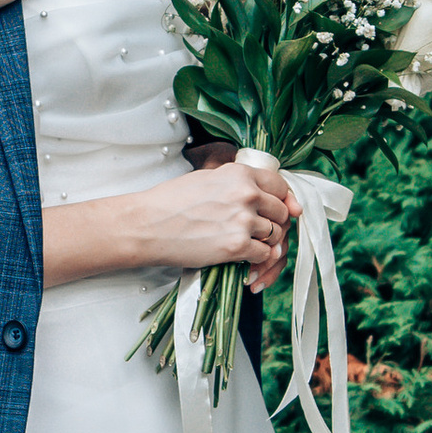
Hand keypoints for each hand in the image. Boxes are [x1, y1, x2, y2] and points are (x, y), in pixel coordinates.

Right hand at [140, 158, 294, 292]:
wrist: (147, 225)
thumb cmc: (171, 201)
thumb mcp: (208, 178)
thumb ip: (236, 182)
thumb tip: (259, 192)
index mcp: (240, 174)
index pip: (280, 186)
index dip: (284, 200)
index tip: (283, 210)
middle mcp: (246, 194)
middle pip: (282, 212)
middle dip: (275, 223)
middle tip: (261, 231)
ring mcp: (243, 220)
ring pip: (275, 234)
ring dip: (265, 242)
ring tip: (246, 244)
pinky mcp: (236, 246)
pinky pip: (263, 254)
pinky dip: (256, 258)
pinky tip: (242, 257)